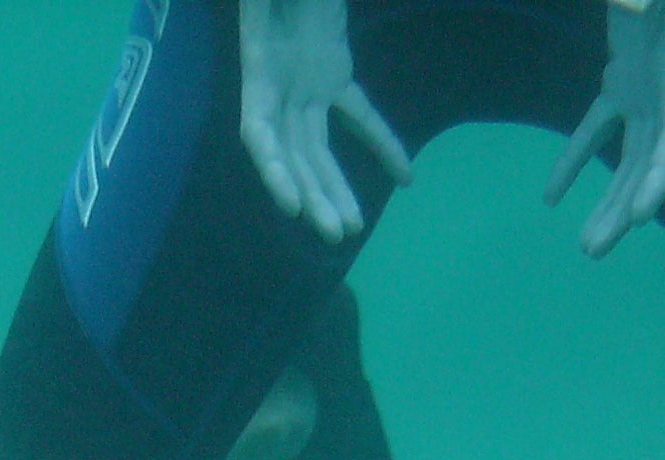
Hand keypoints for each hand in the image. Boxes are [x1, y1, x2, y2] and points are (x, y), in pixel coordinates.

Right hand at [238, 0, 413, 242]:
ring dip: (336, 186)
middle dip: (313, 194)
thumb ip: (264, 6)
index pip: (258, 131)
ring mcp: (306, 83)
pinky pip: (359, 115)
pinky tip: (406, 176)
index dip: (273, 169)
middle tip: (336, 232)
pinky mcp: (333, 74)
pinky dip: (381, 143)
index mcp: (259, 65)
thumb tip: (266, 8)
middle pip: (293, 152)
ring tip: (354, 226)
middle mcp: (278, 86)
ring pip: (319, 147)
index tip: (292, 205)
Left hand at [543, 0, 664, 257]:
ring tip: (585, 246)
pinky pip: (597, 129)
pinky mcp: (622, 81)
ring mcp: (645, 90)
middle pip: (648, 165)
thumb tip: (631, 2)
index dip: (660, 179)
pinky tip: (549, 198)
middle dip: (623, 210)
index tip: (639, 217)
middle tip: (593, 250)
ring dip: (608, 202)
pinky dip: (575, 161)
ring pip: (627, 159)